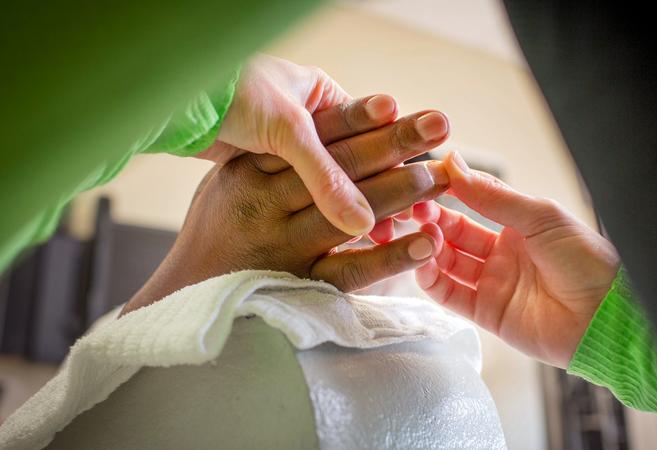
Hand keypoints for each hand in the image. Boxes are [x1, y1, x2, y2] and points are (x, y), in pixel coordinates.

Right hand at [122, 101, 449, 314]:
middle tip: (439, 127)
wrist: (187, 293)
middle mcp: (265, 204)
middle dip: (395, 144)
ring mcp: (283, 247)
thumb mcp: (229, 180)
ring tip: (442, 177)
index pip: (313, 140)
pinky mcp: (300, 285)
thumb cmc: (217, 228)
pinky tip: (425, 244)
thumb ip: (270, 158)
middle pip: (339, 168)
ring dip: (400, 193)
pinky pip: (351, 271)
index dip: (360, 119)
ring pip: (350, 214)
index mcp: (250, 171)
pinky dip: (390, 257)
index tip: (397, 104)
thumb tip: (323, 130)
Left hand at [199, 55, 435, 236]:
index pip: (372, 130)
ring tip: (392, 227)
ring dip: (361, 203)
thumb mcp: (285, 130)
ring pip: (334, 182)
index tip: (432, 177)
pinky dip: (327, 213)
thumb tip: (365, 223)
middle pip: (359, 158)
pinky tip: (348, 232)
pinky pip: (306, 196)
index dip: (401, 156)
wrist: (171, 103)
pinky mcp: (263, 172)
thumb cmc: (231, 95)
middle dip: (391, 183)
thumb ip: (325, 175)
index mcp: (319, 95)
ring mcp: (285, 148)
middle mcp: (307, 120)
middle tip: (427, 201)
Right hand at [414, 152, 619, 367]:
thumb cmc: (585, 259)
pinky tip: (422, 263)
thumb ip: (493, 195)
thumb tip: (454, 163)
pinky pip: (450, 295)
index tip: (423, 181)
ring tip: (418, 234)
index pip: (472, 202)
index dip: (448, 193)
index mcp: (518, 225)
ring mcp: (493, 283)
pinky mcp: (486, 313)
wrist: (605, 315)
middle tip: (412, 209)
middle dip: (432, 219)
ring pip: (447, 262)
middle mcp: (502, 253)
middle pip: (454, 232)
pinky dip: (431, 280)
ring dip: (428, 247)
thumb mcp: (539, 216)